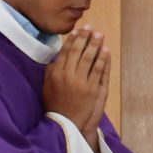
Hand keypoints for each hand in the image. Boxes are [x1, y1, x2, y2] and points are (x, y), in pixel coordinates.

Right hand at [42, 28, 108, 145]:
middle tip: (90, 28)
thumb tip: (56, 56)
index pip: (65, 52)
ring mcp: (80, 81)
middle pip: (77, 52)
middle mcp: (67, 75)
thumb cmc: (55, 106)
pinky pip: (98, 70)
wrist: (65, 124)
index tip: (77, 31)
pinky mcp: (92, 89)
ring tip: (100, 35)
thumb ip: (51, 71)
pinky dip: (103, 59)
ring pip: (89, 58)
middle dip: (85, 38)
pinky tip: (106, 50)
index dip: (72, 40)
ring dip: (95, 45)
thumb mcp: (47, 86)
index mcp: (55, 73)